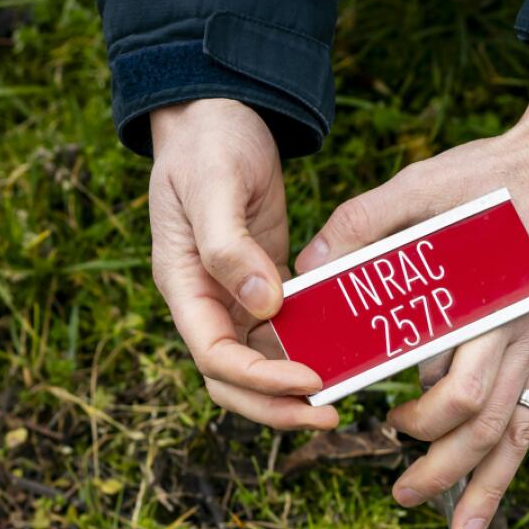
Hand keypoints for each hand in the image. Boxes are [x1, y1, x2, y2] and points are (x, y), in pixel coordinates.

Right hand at [149, 99, 337, 430]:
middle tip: (329, 413)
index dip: (260, 379)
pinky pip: (284, 337)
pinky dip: (309, 353)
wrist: (218, 115)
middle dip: (276, 406)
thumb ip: (230, 247)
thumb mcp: (214, 186)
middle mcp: (205, 303)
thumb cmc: (209, 143)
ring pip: (258, 368)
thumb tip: (261, 304)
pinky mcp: (264, 288)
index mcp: (183, 285)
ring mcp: (234, 299)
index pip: (215, 356)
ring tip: (340, 400)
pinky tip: (345, 359)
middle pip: (233, 381)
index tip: (308, 379)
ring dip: (293, 392)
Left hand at [294, 56, 528, 528]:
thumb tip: (307, 268)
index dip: (423, 422)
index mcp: (492, 302)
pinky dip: (512, 463)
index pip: (460, 388)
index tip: (385, 431)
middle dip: (444, 468)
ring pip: (516, 435)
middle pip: (486, 425)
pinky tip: (491, 494)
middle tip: (402, 495)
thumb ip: (364, 224)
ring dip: (485, 485)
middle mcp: (525, 335)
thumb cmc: (493, 176)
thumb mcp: (423, 183)